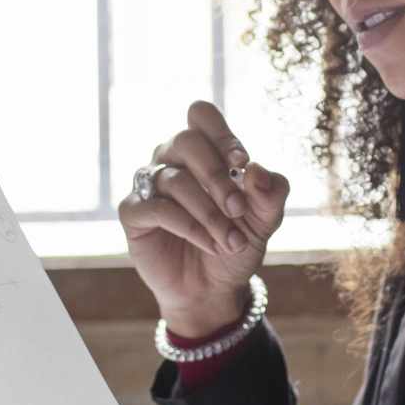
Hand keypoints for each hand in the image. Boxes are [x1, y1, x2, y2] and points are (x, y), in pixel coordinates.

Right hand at [119, 101, 290, 337]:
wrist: (214, 289)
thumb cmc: (237, 242)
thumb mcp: (265, 219)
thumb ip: (270, 192)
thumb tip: (256, 169)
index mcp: (204, 149)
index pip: (201, 116)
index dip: (221, 134)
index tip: (241, 163)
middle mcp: (172, 159)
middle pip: (186, 141)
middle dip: (217, 176)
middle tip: (239, 209)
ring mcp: (150, 185)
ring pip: (175, 180)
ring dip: (209, 212)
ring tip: (232, 241)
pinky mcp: (134, 213)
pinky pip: (157, 209)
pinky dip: (189, 226)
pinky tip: (210, 244)